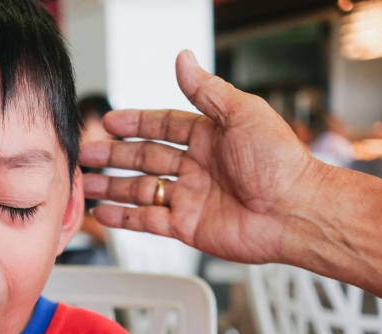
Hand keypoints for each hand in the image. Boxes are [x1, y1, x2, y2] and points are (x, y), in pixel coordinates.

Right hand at [79, 50, 324, 264]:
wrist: (294, 211)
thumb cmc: (280, 162)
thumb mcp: (242, 113)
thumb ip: (206, 90)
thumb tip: (184, 58)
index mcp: (210, 136)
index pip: (163, 125)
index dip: (135, 123)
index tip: (109, 123)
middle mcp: (198, 167)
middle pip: (145, 157)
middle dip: (114, 155)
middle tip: (87, 154)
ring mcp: (190, 198)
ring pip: (141, 190)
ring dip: (113, 186)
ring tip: (86, 184)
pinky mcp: (187, 227)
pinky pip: (148, 221)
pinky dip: (124, 219)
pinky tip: (103, 213)